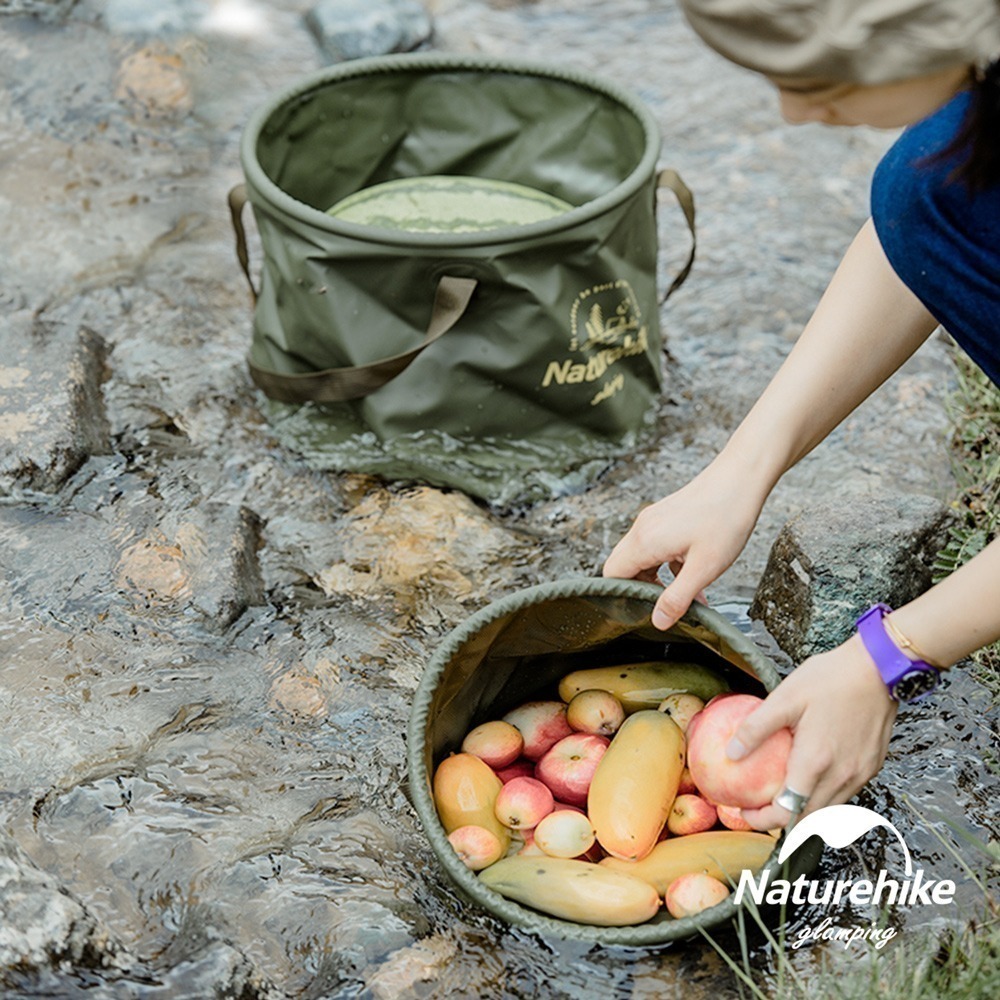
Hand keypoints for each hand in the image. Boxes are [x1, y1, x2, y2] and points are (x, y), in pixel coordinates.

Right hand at [602, 460, 763, 629]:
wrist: (741, 479)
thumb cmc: (725, 518)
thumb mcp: (704, 568)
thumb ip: (677, 598)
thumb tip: (658, 621)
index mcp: (644, 542)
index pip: (611, 576)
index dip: (621, 597)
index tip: (644, 612)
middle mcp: (642, 529)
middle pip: (623, 567)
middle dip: (641, 590)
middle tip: (666, 606)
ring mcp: (653, 520)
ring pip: (641, 558)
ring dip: (658, 579)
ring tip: (686, 594)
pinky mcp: (666, 517)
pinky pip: (656, 546)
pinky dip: (668, 564)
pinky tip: (693, 573)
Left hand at [734, 634, 898, 829]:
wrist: (879, 669)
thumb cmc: (831, 679)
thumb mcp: (785, 698)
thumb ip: (756, 728)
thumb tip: (731, 753)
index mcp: (816, 762)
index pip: (787, 812)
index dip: (763, 819)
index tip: (745, 811)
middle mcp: (841, 776)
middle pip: (808, 818)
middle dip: (780, 819)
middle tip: (758, 805)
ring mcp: (860, 774)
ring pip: (828, 809)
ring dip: (803, 809)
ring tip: (781, 794)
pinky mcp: (872, 767)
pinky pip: (844, 793)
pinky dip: (823, 795)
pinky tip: (810, 777)